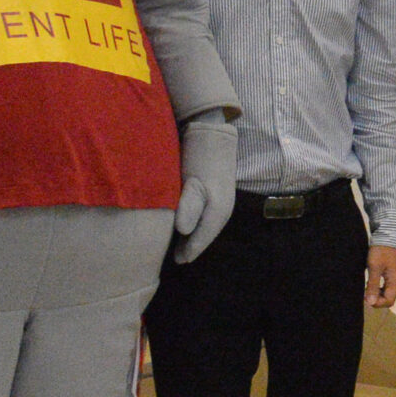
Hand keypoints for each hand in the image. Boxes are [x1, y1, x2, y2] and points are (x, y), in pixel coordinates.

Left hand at [170, 118, 237, 262]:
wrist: (213, 134)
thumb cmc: (201, 158)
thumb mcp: (193, 182)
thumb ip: (189, 207)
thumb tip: (182, 230)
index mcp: (217, 212)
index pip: (201, 241)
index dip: (187, 252)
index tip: (175, 261)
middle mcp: (222, 212)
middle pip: (205, 237)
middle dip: (190, 247)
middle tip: (173, 258)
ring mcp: (221, 203)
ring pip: (205, 228)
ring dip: (192, 237)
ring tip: (177, 246)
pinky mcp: (216, 195)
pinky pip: (205, 218)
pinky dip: (194, 226)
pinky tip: (185, 227)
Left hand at [364, 245, 395, 307]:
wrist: (387, 235)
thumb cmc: (381, 251)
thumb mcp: (374, 268)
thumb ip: (373, 286)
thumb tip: (371, 302)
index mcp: (395, 282)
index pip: (389, 301)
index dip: (377, 303)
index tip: (366, 297)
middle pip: (388, 298)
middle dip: (376, 299)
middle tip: (365, 293)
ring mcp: (395, 278)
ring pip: (387, 293)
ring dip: (376, 293)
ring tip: (366, 287)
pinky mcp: (392, 273)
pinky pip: (386, 286)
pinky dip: (378, 287)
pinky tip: (370, 282)